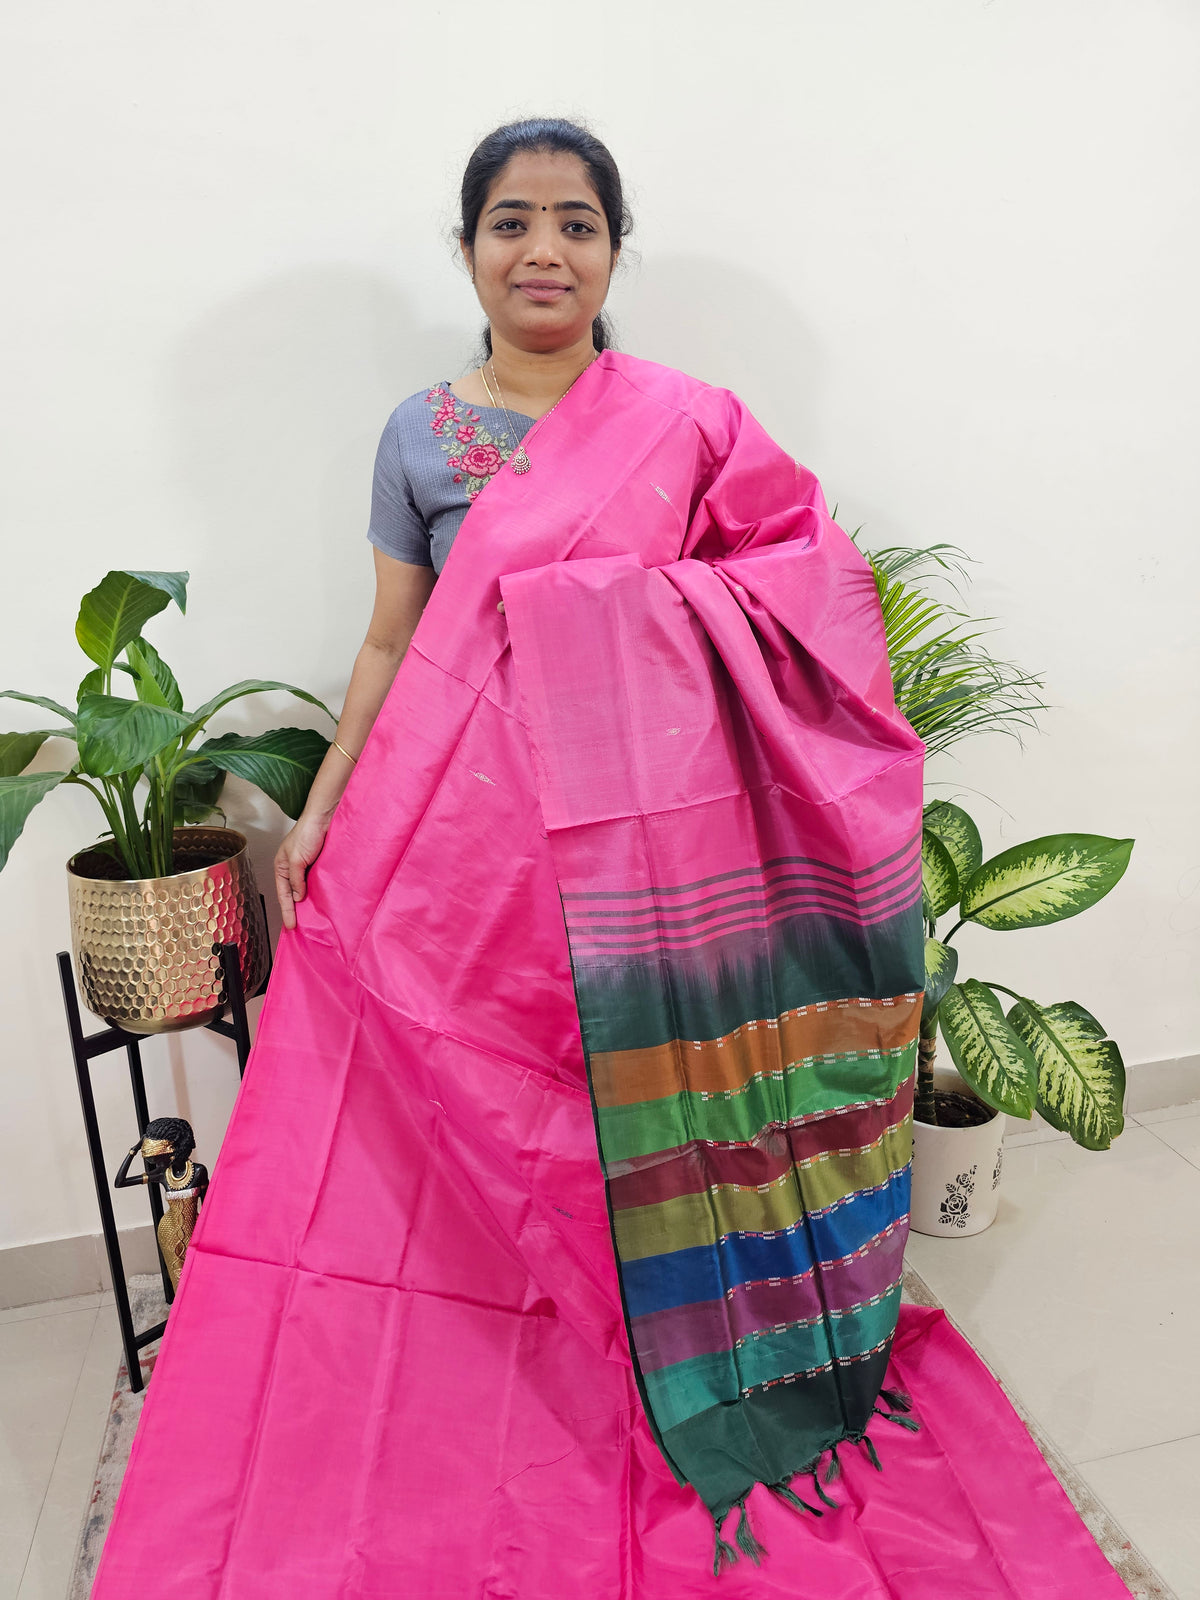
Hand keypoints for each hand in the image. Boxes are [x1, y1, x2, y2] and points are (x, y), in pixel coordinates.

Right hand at [274, 810, 331, 929]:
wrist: (324, 817)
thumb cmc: (307, 832)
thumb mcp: (297, 859)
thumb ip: (296, 879)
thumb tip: (297, 897)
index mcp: (281, 866)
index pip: (283, 894)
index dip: (286, 910)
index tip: (290, 924)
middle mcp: (291, 867)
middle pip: (291, 893)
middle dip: (294, 909)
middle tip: (297, 926)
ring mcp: (304, 866)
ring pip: (303, 889)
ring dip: (306, 902)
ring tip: (309, 918)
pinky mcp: (317, 863)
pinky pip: (315, 882)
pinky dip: (316, 892)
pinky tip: (320, 901)